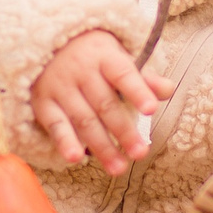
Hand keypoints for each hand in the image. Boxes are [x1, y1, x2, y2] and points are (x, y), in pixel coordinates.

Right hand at [29, 31, 176, 175]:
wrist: (48, 44)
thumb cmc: (94, 56)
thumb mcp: (117, 56)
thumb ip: (143, 76)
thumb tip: (168, 90)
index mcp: (104, 56)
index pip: (123, 74)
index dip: (138, 91)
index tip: (151, 109)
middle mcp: (81, 71)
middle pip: (105, 104)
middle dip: (124, 131)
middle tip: (140, 153)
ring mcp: (61, 87)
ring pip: (83, 119)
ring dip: (101, 146)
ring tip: (118, 168)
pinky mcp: (44, 103)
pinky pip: (55, 124)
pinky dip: (65, 141)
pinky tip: (76, 158)